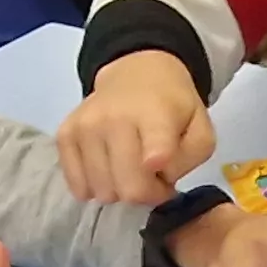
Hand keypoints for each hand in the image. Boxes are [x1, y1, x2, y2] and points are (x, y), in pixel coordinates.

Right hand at [58, 50, 215, 204]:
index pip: (155, 155)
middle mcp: (114, 119)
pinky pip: (77, 185)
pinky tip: (107, 169)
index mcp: (155, 115)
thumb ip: (190, 159)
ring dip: (120, 189)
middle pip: (128, 189)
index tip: (165, 181)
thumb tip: (157, 176)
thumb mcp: (201, 130)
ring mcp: (85, 127)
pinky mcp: (65, 135)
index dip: (159, 184)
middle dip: (146, 193)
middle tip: (152, 178)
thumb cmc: (173, 108)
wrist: (136, 73)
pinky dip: (95, 186)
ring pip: (102, 191)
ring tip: (131, 169)